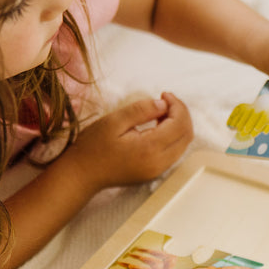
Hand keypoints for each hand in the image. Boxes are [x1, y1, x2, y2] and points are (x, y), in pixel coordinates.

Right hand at [67, 92, 192, 191]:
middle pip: (186, 135)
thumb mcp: (114, 121)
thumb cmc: (93, 146)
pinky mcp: (155, 172)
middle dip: (181, 114)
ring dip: (178, 125)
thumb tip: (164, 104)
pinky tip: (159, 126)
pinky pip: (174, 152)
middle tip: (165, 100)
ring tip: (161, 111)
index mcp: (150, 148)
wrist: (82, 174)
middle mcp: (160, 162)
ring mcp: (159, 170)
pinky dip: (173, 136)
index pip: (180, 125)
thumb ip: (142, 110)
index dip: (178, 106)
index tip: (164, 94)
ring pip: (183, 144)